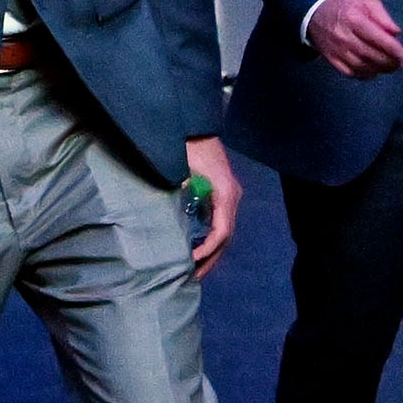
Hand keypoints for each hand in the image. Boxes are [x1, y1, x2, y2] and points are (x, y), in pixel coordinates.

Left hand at [184, 137, 241, 276]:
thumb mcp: (181, 171)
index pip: (221, 232)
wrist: (195, 124)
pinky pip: (219, 223)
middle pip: (225, 238)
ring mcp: (229, 196)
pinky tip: (198, 250)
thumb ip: (180, 196)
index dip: (207, 250)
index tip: (190, 260)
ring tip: (196, 271)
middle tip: (193, 278)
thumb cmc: (188, 146)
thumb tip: (170, 225)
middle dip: (210, 259)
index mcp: (225, 194)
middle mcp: (232, 197)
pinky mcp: (222, 195)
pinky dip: (210, 240)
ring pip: (224, 233)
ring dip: (212, 253)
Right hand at [308, 0, 402, 79]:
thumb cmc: (345, 6)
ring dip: (379, 70)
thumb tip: (396, 32)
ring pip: (362, 67)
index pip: (377, 38)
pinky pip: (350, 73)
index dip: (393, 49)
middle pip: (371, 55)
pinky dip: (364, 75)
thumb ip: (383, 16)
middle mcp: (344, 37)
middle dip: (389, 62)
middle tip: (400, 64)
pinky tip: (373, 71)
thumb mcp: (366, 2)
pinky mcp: (331, 59)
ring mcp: (337, 50)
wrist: (316, 11)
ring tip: (390, 68)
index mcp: (354, 20)